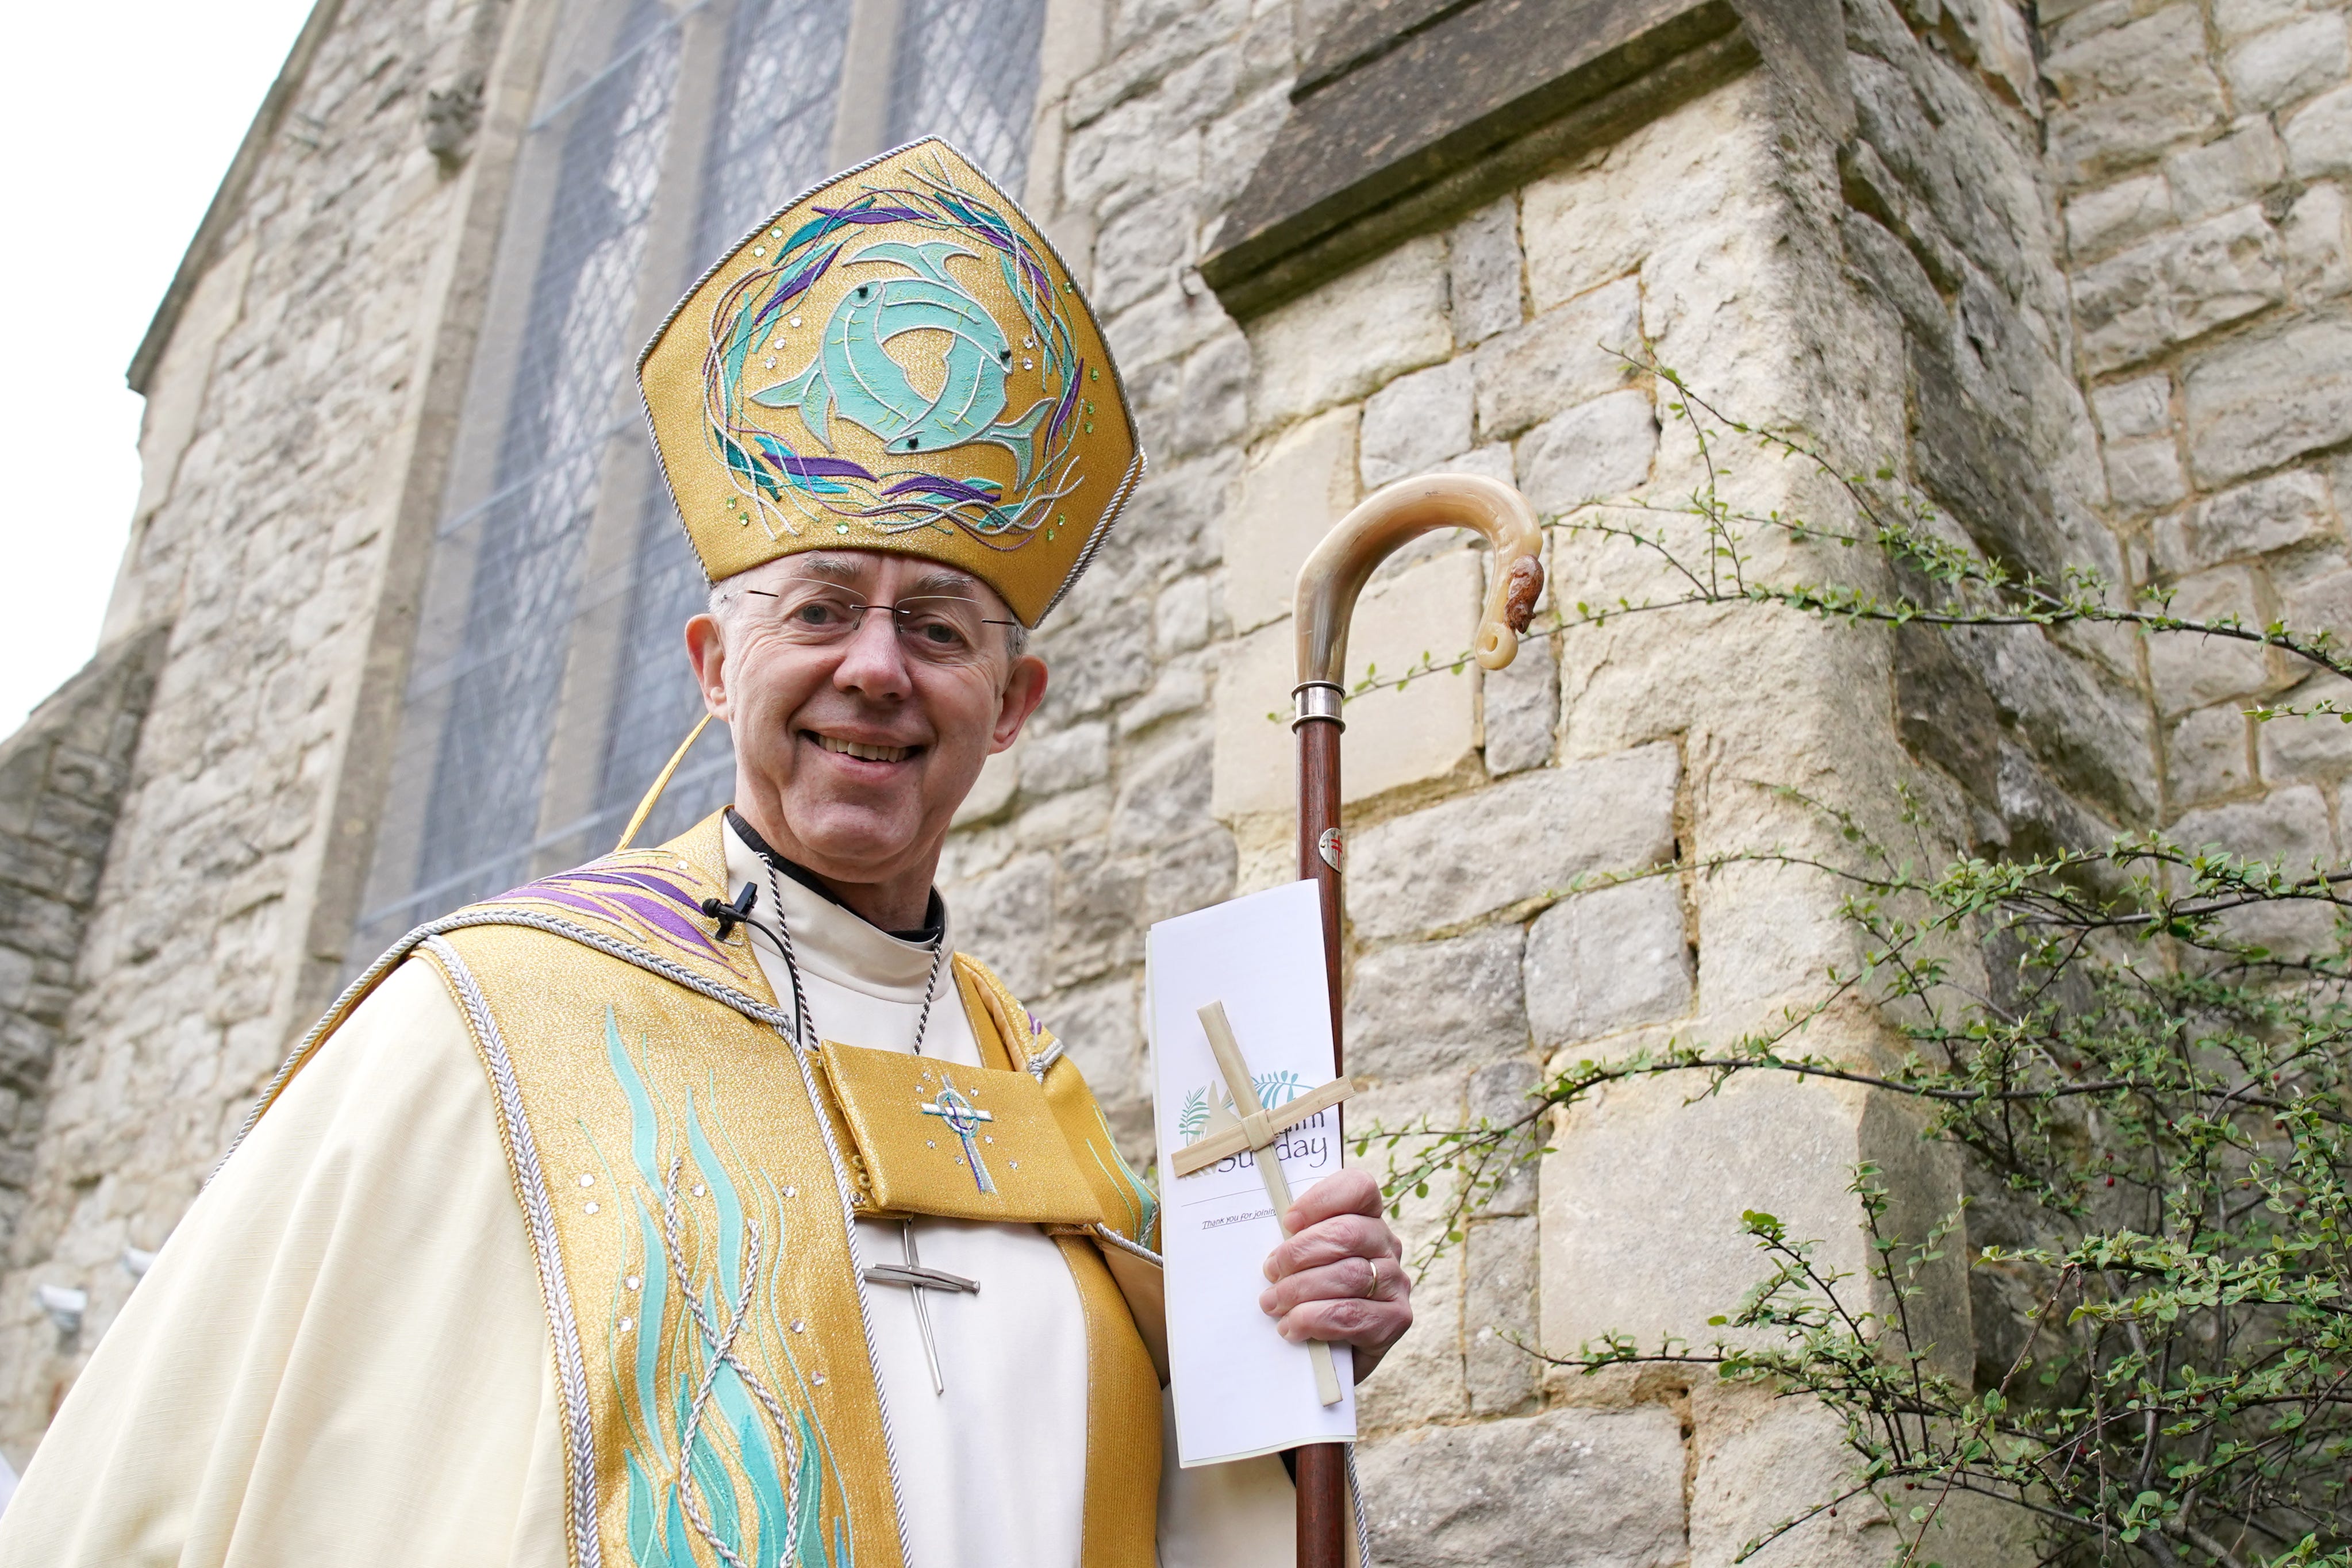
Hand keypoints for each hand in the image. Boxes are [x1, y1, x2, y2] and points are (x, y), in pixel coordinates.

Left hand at [1257, 1168, 1411, 1379]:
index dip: (1322, 1199)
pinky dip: (1315, 1319)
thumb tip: (1267, 1233)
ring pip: (1350, 1275)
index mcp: (1366, 1219)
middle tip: (1270, 1271)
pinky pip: (1352, 1313)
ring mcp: (1396, 1282)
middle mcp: (1387, 1246)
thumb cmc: (1310, 1298)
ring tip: (1273, 1303)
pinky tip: (1293, 1326)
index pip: (1360, 1188)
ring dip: (1301, 1289)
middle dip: (1300, 1252)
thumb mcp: (1302, 1263)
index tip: (1288, 1221)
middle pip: (1348, 1233)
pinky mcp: (1396, 1319)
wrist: (1331, 1356)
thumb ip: (1295, 1242)